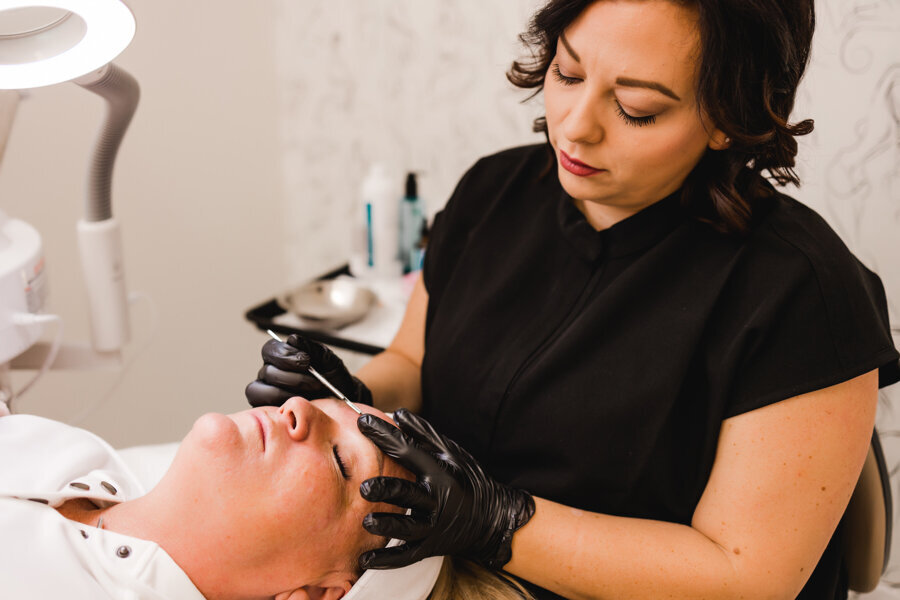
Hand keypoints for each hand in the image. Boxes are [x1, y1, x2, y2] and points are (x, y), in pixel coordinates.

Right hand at [244, 334, 372, 406]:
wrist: (342, 401)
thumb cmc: (333, 379)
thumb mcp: (328, 360)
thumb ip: (311, 348)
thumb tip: (293, 339)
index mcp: (281, 357)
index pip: (270, 349)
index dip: (285, 354)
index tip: (306, 361)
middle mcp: (270, 374)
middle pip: (267, 372)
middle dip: (293, 378)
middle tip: (315, 382)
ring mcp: (265, 393)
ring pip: (260, 390)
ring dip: (286, 392)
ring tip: (310, 395)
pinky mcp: (267, 410)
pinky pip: (261, 407)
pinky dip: (280, 405)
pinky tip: (299, 405)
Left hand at [356, 409, 534, 569]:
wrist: (492, 518)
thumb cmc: (467, 479)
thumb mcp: (452, 452)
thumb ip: (424, 434)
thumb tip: (398, 414)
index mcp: (440, 471)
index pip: (408, 450)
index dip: (385, 436)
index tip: (362, 422)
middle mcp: (437, 499)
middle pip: (408, 493)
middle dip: (387, 489)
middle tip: (364, 487)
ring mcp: (433, 526)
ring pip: (407, 528)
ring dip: (386, 525)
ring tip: (366, 522)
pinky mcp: (430, 546)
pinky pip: (406, 556)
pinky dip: (386, 560)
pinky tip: (364, 559)